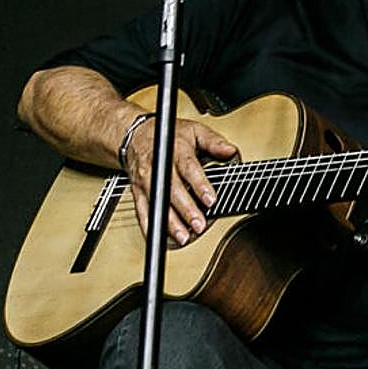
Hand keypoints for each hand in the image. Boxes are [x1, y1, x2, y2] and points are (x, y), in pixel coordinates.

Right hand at [122, 116, 238, 245]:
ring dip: (169, 222)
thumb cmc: (170, 135)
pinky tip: (162, 237)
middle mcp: (159, 166)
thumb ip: (214, 142)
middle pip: (172, 190)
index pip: (189, 168)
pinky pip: (142, 212)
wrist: (137, 136)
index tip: (211, 200)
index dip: (200, 185)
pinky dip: (150, 227)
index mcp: (175, 149)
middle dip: (186, 209)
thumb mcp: (195, 131)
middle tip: (199, 224)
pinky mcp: (138, 192)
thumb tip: (230, 150)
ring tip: (184, 236)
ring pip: (156, 204)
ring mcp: (146, 180)